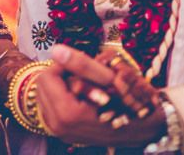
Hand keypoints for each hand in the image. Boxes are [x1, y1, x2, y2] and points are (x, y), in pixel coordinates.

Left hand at [30, 45, 164, 146]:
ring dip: (59, 84)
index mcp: (67, 113)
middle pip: (43, 85)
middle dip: (59, 75)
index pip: (48, 76)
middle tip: (80, 73)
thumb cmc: (128, 103)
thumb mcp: (108, 79)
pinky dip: (60, 96)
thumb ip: (81, 64)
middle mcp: (59, 126)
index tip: (79, 64)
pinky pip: (49, 106)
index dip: (63, 65)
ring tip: (81, 84)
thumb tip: (55, 49)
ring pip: (44, 95)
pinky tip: (77, 95)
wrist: (141, 130)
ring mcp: (60, 131)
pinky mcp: (62, 133)